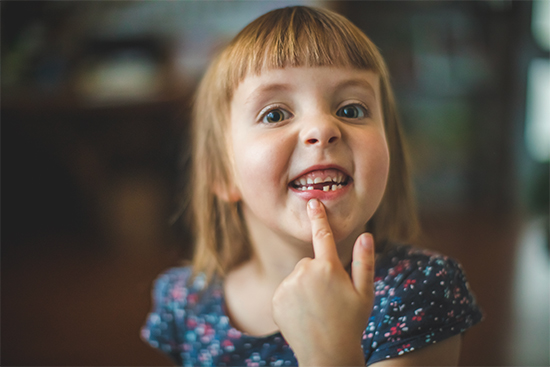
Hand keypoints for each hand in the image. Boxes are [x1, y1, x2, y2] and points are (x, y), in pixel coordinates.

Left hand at [272, 199, 374, 365]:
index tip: (312, 201)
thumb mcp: (364, 293)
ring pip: (298, 276)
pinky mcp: (276, 298)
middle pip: (310, 262)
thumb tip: (366, 234)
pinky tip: (304, 314)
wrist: (326, 354)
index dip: (318, 217)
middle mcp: (304, 272)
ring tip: (317, 308)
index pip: (323, 235)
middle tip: (330, 298)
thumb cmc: (351, 323)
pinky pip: (286, 290)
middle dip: (319, 273)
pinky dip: (293, 298)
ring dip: (306, 286)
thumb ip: (364, 261)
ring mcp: (288, 285)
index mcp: (328, 268)